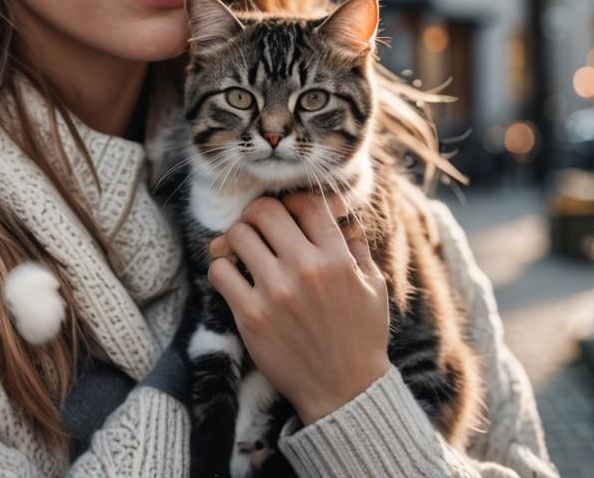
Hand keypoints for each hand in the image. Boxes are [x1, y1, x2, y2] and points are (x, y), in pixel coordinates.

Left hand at [206, 191, 392, 424]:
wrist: (344, 391)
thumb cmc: (361, 337)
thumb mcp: (373, 287)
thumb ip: (357, 248)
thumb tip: (342, 219)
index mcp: (337, 259)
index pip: (305, 203)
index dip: (294, 202)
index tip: (289, 214)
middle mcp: (305, 269)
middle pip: (265, 211)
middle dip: (260, 214)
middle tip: (260, 228)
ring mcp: (275, 292)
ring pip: (238, 235)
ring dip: (239, 238)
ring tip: (246, 251)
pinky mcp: (250, 316)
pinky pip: (220, 271)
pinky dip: (223, 268)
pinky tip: (234, 276)